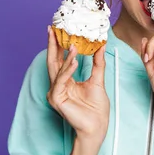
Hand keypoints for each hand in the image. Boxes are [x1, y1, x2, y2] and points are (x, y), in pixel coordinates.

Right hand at [46, 26, 109, 141]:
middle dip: (53, 44)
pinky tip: (73, 60)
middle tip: (52, 29)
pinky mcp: (56, 98)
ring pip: (57, 69)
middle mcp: (58, 85)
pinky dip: (67, 70)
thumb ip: (98, 63)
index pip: (60, 59)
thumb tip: (101, 46)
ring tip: (71, 43)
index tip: (59, 30)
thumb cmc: (97, 107)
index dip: (59, 45)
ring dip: (64, 55)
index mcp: (66, 80)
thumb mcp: (98, 80)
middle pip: (53, 61)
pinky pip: (61, 81)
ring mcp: (55, 92)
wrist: (97, 126)